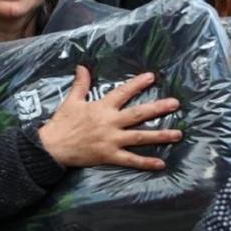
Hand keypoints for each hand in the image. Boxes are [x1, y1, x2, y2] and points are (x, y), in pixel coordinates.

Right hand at [38, 66, 181, 168]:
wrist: (52, 146)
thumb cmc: (62, 123)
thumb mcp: (71, 101)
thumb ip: (81, 84)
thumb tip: (82, 66)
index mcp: (101, 107)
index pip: (123, 93)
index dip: (137, 84)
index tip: (152, 77)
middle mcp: (110, 122)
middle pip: (138, 114)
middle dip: (158, 108)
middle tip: (175, 103)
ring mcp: (112, 140)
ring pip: (140, 137)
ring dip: (160, 135)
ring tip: (178, 134)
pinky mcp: (110, 156)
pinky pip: (131, 160)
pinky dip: (146, 162)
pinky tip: (161, 164)